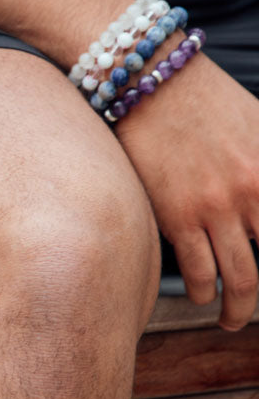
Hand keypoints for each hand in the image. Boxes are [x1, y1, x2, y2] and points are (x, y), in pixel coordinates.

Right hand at [116, 51, 258, 330]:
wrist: (150, 79)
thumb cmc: (205, 97)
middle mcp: (252, 192)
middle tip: (253, 312)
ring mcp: (214, 206)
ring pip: (240, 279)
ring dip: (238, 309)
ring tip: (231, 319)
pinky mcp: (175, 214)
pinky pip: (197, 269)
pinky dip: (203, 292)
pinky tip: (202, 296)